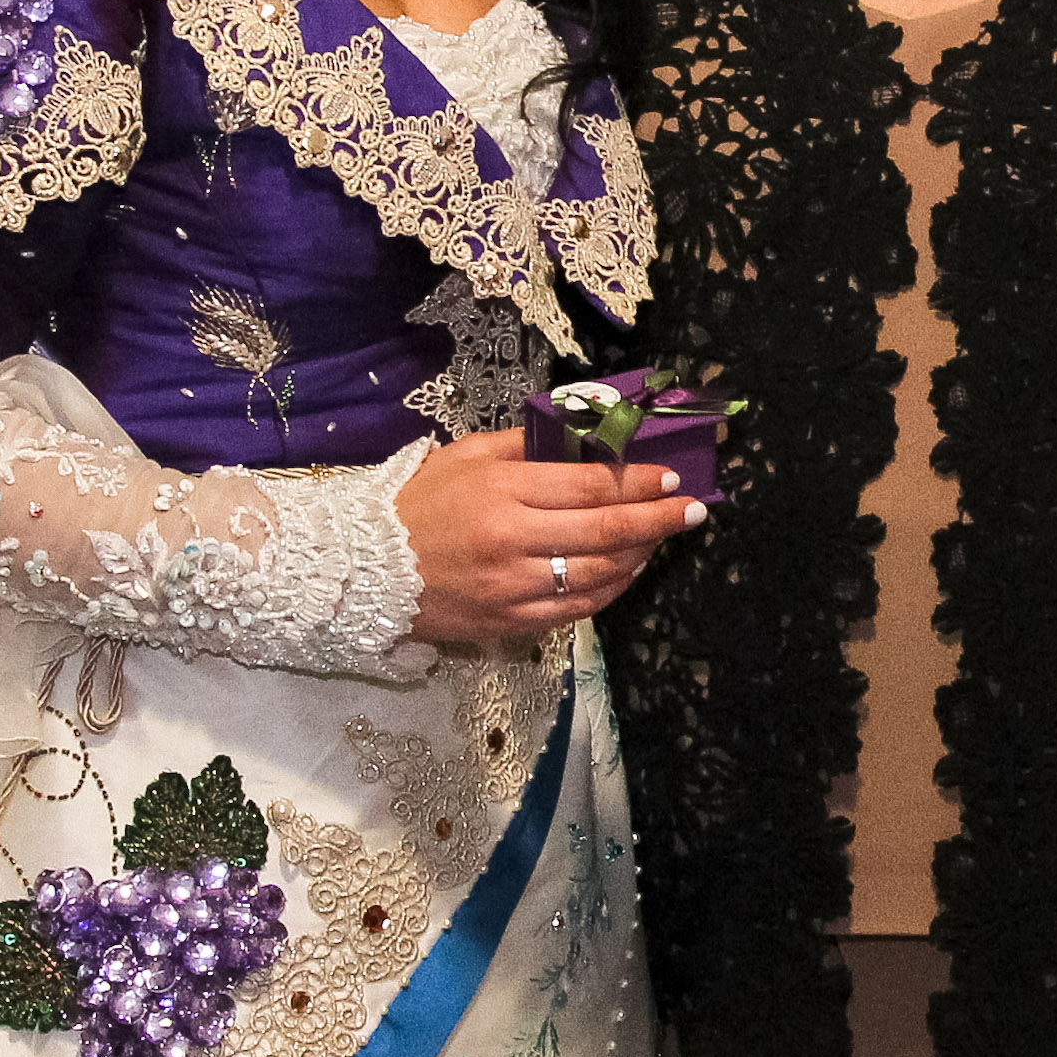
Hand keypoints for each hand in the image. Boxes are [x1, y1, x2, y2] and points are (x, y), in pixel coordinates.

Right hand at [397, 428, 706, 643]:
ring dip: (642, 555)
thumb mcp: (465, 455)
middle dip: (659, 519)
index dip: (638, 482)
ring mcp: (511, 588)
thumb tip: (586, 433)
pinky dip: (611, 589)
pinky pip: (575, 608)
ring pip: (598, 573)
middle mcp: (511, 541)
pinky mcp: (507, 623)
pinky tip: (629, 571)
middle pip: (605, 531)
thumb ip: (527, 444)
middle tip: (695, 509)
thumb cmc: (417, 505)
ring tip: (665, 537)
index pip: (589, 487)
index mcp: (502, 492)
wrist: (361, 571)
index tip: (672, 477)